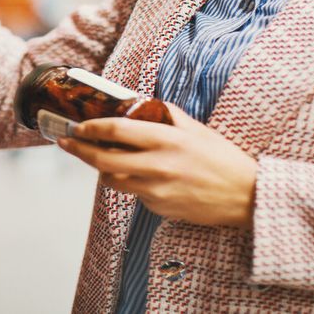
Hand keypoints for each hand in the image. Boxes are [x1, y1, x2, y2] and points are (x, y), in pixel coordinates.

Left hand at [56, 103, 257, 228]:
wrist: (246, 196)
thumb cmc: (221, 158)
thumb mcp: (194, 127)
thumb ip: (163, 114)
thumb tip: (134, 104)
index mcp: (166, 139)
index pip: (116, 130)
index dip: (90, 128)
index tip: (77, 126)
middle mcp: (158, 165)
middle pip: (103, 159)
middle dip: (79, 150)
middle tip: (67, 143)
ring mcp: (157, 190)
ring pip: (112, 180)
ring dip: (102, 168)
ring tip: (103, 157)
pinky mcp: (159, 208)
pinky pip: (133, 194)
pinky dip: (131, 183)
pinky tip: (143, 176)